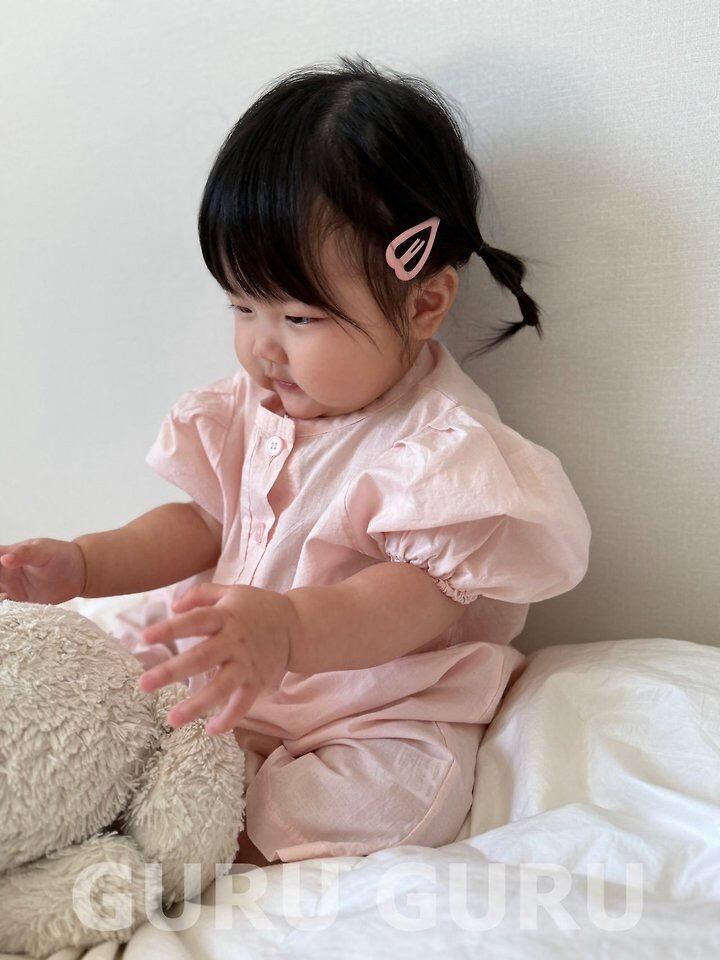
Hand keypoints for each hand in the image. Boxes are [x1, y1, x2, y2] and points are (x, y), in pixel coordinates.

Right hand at [0, 538, 86, 603]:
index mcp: (6, 555)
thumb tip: (5, 559)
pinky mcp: (19, 601)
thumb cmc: (60, 555)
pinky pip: (3, 607)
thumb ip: (25, 554)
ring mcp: (10, 587)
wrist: (79, 572)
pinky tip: (2, 619)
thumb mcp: (43, 552)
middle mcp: (4, 572)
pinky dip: (0, 611)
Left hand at [136, 581, 300, 735]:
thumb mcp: (231, 592)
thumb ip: (201, 594)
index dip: (171, 629)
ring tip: (172, 719)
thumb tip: (173, 606)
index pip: (195, 622)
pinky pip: (243, 703)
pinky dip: (229, 719)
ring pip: (221, 687)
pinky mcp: (258, 681)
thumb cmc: (257, 607)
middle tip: (143, 685)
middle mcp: (234, 641)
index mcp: (226, 617)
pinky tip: (209, 731)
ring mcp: (247, 664)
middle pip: (202, 657)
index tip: (145, 637)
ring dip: (197, 704)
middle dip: (172, 672)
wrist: (297, 625)